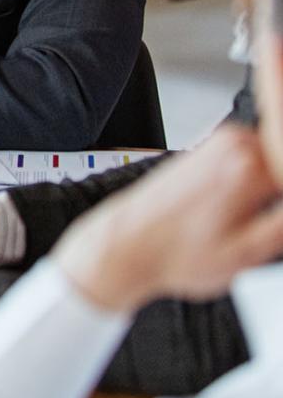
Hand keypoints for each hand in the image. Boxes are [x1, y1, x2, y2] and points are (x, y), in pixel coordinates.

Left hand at [55, 124, 282, 312]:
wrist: (129, 242)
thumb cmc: (176, 252)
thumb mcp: (244, 254)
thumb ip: (281, 226)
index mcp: (247, 164)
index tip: (274, 220)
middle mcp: (233, 143)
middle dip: (279, 195)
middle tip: (264, 225)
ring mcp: (220, 142)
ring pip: (274, 162)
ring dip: (273, 188)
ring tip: (249, 221)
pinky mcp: (210, 149)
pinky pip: (254, 160)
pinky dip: (258, 181)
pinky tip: (239, 211)